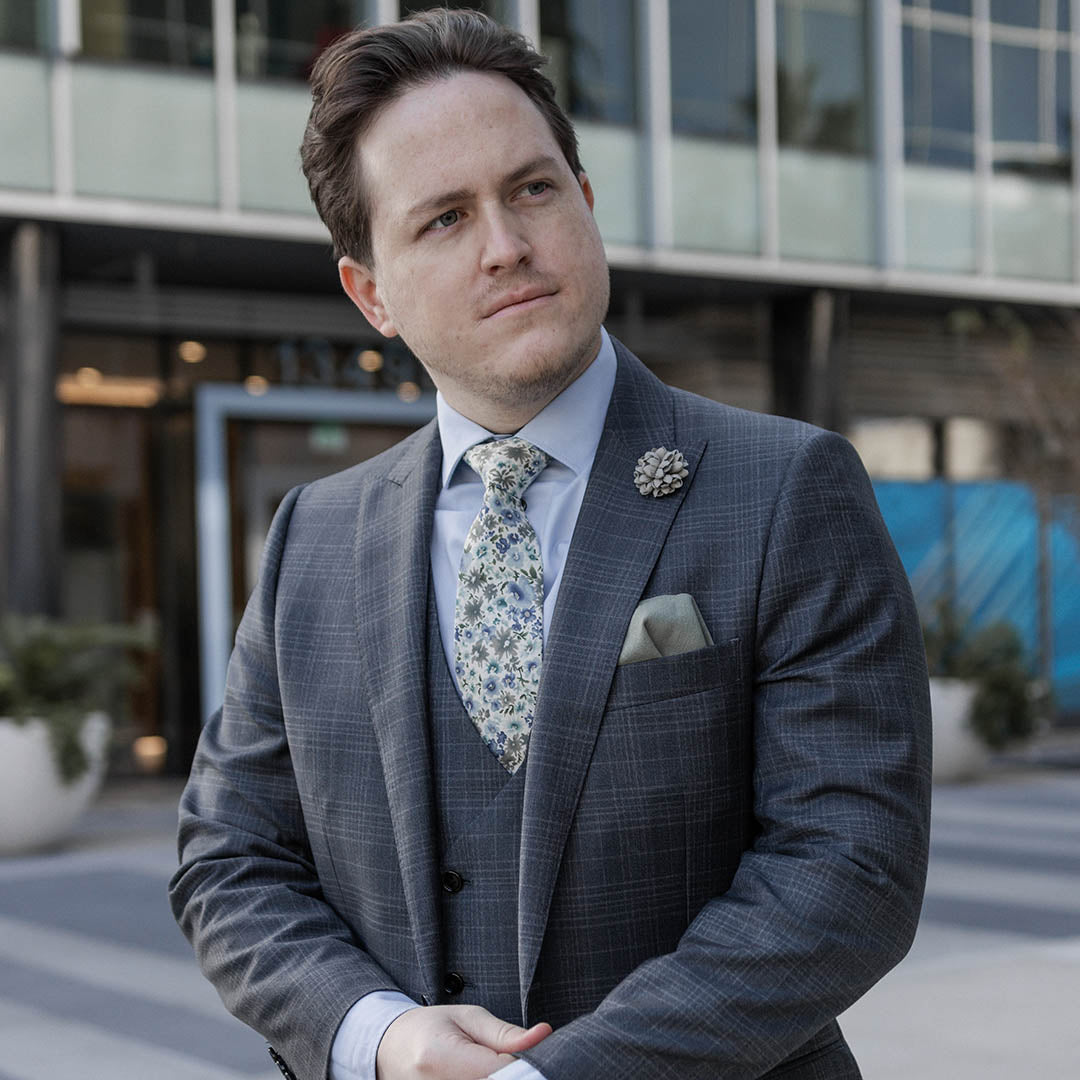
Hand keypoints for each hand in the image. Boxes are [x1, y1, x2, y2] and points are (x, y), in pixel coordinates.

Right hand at [376, 1004, 550, 1079]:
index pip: (502, 1072)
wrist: (389, 1049)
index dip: (523, 1066)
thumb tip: (544, 1035)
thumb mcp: (468, 1018)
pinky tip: (480, 1075)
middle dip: (510, 1075)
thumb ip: (506, 1033)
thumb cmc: (430, 1027)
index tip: (526, 1056)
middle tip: (500, 1059)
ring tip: (483, 1065)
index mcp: (440, 1059)